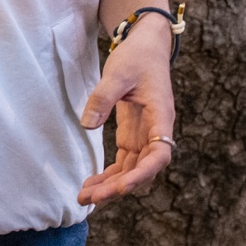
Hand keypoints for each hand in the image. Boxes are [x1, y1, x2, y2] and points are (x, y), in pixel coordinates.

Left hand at [76, 21, 175, 205]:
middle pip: (142, 169)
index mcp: (161, 117)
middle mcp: (156, 132)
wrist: (145, 46)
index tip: (123, 187)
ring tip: (84, 198)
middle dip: (118, 187)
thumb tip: (87, 126)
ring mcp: (145, 136)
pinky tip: (91, 185)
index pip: (159, 154)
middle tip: (90, 199)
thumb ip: (103, 98)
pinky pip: (123, 162)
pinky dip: (109, 175)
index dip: (143, 173)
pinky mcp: (133, 135)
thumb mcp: (118, 72)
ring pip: (131, 170)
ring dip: (111, 186)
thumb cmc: (137, 56)